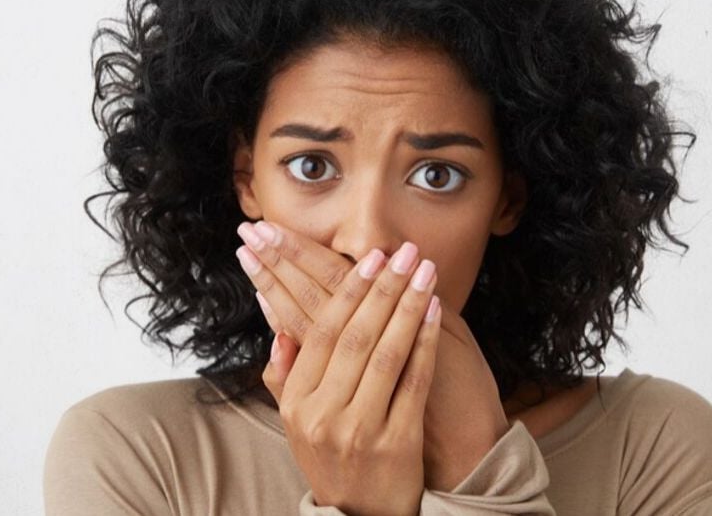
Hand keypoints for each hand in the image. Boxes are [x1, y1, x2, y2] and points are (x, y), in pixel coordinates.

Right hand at [237, 231, 442, 515]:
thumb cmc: (331, 459)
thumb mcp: (294, 421)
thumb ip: (284, 372)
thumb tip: (277, 320)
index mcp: (296, 403)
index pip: (320, 332)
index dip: (347, 292)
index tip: (370, 258)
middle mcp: (324, 415)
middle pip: (356, 336)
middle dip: (382, 288)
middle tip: (403, 252)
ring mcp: (361, 430)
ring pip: (387, 353)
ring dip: (408, 305)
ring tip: (425, 271)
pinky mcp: (397, 444)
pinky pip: (414, 382)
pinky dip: (425, 343)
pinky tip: (435, 311)